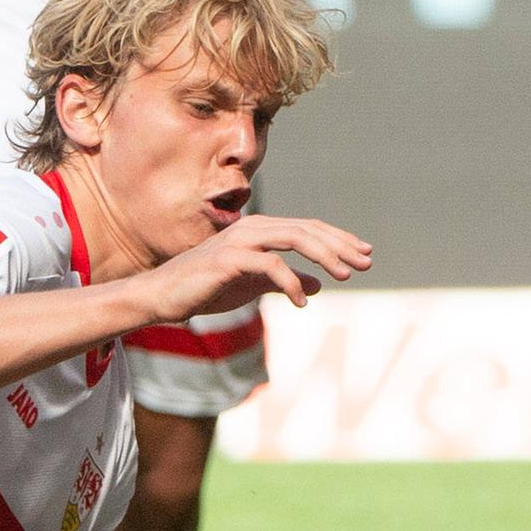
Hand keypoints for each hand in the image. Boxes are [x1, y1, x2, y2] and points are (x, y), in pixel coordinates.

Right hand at [142, 213, 371, 320]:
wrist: (163, 297)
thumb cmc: (206, 289)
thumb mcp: (254, 287)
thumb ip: (285, 282)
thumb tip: (318, 284)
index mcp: (260, 231)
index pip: (308, 228)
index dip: (338, 239)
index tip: (364, 254)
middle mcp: (252, 228)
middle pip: (307, 229)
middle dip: (340, 245)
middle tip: (366, 263)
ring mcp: (239, 240)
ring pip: (292, 238)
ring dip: (323, 256)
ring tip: (344, 276)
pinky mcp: (228, 259)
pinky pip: (269, 265)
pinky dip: (289, 281)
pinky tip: (301, 302)